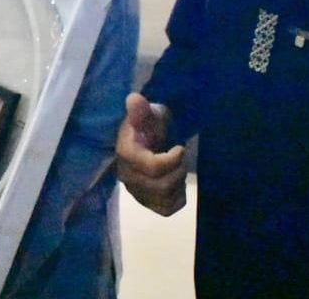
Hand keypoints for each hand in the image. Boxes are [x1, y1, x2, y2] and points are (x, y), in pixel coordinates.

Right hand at [116, 92, 186, 215]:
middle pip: (160, 186)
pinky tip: (175, 183)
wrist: (147, 138)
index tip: (181, 148)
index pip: (152, 167)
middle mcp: (127, 176)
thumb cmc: (149, 124)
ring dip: (178, 184)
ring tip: (178, 169)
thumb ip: (141, 110)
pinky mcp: (146, 202)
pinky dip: (176, 198)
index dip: (173, 160)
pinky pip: (166, 209)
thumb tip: (134, 98)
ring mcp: (136, 192)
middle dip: (177, 172)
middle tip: (181, 159)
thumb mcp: (148, 113)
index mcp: (126, 154)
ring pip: (164, 199)